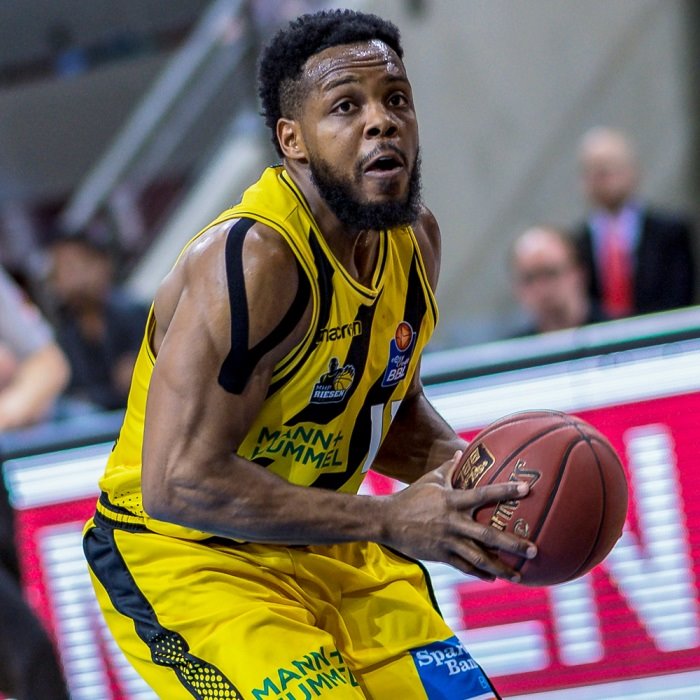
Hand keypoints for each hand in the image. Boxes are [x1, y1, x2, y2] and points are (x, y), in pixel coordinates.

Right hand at [383, 451, 536, 581]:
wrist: (387, 520)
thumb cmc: (411, 497)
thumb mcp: (430, 480)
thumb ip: (449, 467)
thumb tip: (462, 451)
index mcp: (452, 500)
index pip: (483, 494)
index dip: (505, 490)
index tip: (526, 488)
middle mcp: (453, 522)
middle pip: (487, 535)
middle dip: (512, 543)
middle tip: (534, 549)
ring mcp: (447, 541)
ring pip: (479, 558)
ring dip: (500, 567)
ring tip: (519, 575)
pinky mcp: (441, 555)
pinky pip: (464, 566)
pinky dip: (479, 572)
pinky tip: (492, 578)